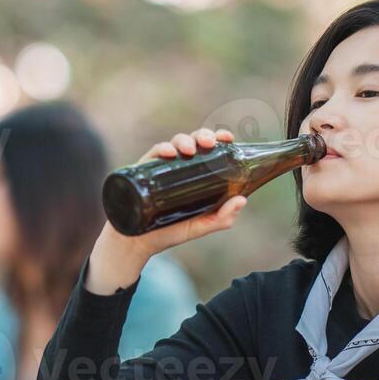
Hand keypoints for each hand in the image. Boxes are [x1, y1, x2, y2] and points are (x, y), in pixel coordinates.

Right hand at [87, 127, 249, 294]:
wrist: (136, 243)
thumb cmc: (168, 232)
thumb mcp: (200, 227)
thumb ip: (222, 218)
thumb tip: (242, 200)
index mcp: (195, 174)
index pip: (209, 150)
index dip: (219, 138)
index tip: (228, 138)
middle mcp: (179, 167)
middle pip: (193, 141)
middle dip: (203, 135)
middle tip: (209, 143)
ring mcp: (161, 167)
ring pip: (174, 143)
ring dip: (184, 140)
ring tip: (190, 150)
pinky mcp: (144, 170)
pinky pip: (154, 153)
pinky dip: (163, 149)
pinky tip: (169, 154)